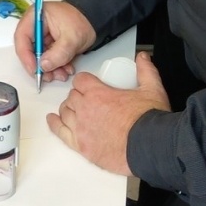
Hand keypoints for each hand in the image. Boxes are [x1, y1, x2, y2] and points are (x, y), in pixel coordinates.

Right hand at [14, 0, 96, 83]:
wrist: (95, 20)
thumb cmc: (83, 20)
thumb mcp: (72, 38)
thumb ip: (58, 53)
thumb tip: (43, 66)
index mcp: (35, 16)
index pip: (22, 37)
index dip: (25, 55)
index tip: (34, 69)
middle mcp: (35, 25)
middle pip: (28, 49)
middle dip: (39, 65)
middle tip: (47, 76)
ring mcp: (42, 36)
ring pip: (38, 56)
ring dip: (49, 69)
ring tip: (61, 74)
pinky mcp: (49, 44)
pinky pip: (47, 58)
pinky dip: (55, 66)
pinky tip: (65, 69)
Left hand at [46, 53, 170, 175]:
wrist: (150, 148)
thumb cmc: (149, 121)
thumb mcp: (152, 90)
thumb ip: (146, 71)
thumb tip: (143, 57)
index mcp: (98, 93)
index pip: (80, 80)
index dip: (85, 82)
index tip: (89, 85)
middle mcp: (85, 109)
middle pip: (72, 96)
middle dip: (78, 96)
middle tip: (88, 100)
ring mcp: (81, 129)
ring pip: (65, 112)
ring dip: (69, 109)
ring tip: (76, 111)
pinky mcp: (81, 146)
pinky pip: (61, 132)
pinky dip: (55, 125)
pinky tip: (53, 120)